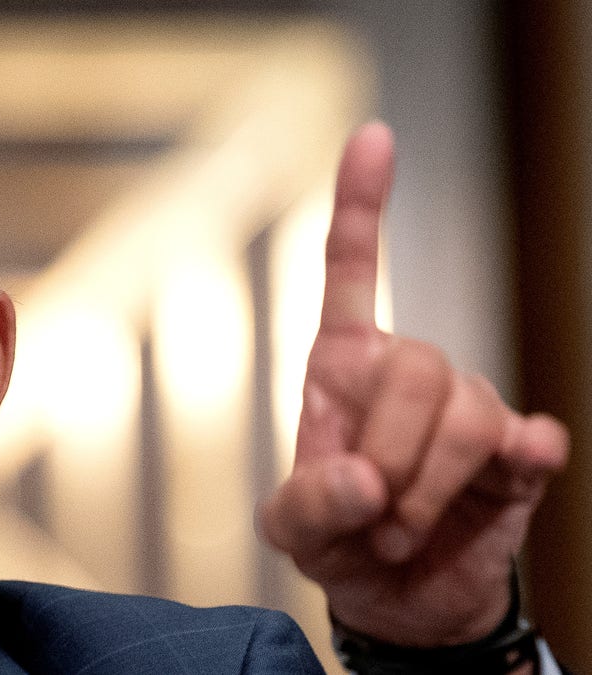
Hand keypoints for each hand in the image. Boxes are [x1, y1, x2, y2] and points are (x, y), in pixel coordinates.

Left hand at [257, 121, 567, 645]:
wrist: (399, 603)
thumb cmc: (336, 545)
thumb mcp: (293, 533)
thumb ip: (307, 505)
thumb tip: (360, 478)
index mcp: (341, 372)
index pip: (351, 274)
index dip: (361, 205)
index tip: (373, 136)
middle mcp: (406, 376)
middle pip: (419, 362)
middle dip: (391, 452)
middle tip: (371, 516)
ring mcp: (466, 412)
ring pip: (466, 410)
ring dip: (428, 488)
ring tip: (401, 530)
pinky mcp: (516, 455)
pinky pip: (531, 439)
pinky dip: (516, 464)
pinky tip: (507, 479)